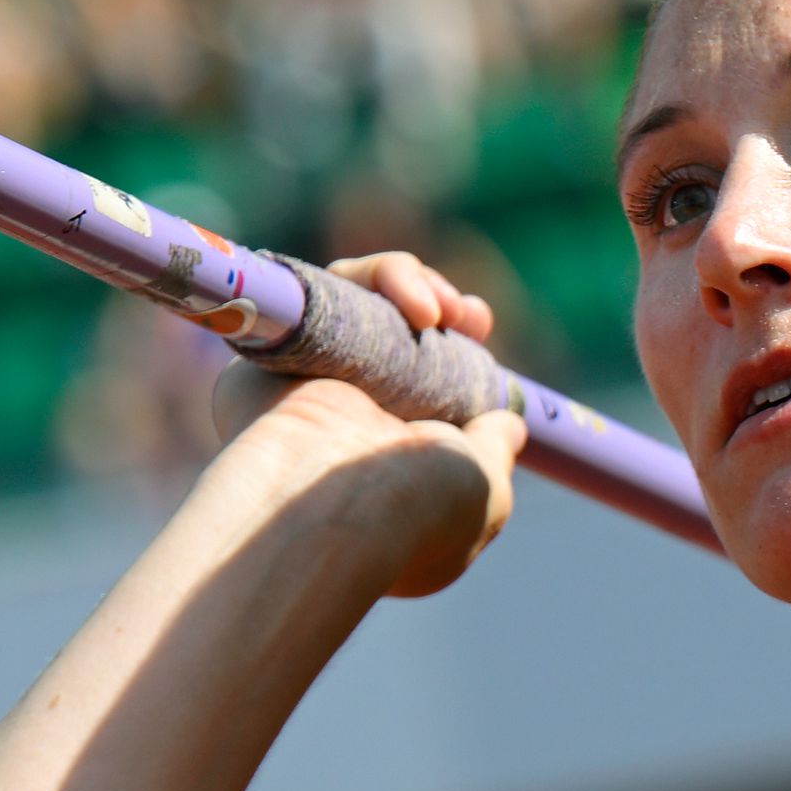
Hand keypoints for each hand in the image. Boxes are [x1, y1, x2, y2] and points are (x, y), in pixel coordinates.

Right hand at [209, 251, 520, 598]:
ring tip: (436, 311)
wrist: (322, 506)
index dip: (461, 358)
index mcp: (393, 464)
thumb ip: (496, 452)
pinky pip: (334, 285)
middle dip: (440, 308)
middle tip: (468, 316)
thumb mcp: (483, 495)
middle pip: (397, 338)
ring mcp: (313, 381)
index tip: (480, 334)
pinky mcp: (281, 344)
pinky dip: (381, 278)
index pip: (428, 394)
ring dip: (416, 288)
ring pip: (366, 304)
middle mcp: (350, 421)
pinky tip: (414, 305)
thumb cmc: (410, 512)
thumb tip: (510, 425)